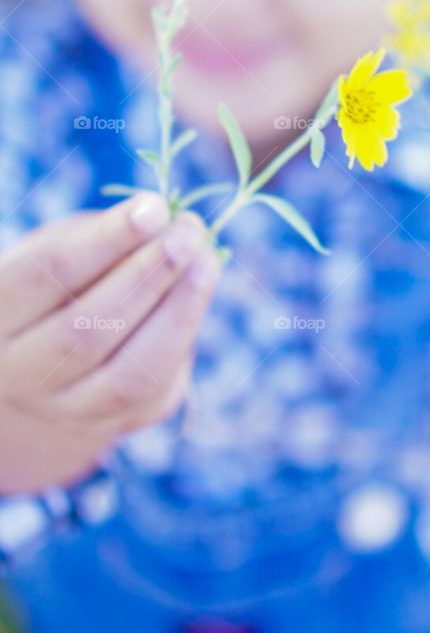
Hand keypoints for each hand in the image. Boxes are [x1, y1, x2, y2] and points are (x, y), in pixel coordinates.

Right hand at [0, 193, 220, 490]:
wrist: (49, 356)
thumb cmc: (60, 280)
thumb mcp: (64, 245)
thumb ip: (106, 235)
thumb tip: (170, 223)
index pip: (48, 275)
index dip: (107, 239)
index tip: (155, 207)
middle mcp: (18, 374)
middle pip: (85, 333)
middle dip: (147, 276)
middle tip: (189, 231)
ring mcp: (62, 410)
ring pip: (126, 378)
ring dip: (178, 312)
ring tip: (208, 260)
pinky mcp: (111, 425)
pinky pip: (155, 390)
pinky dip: (184, 335)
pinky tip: (200, 290)